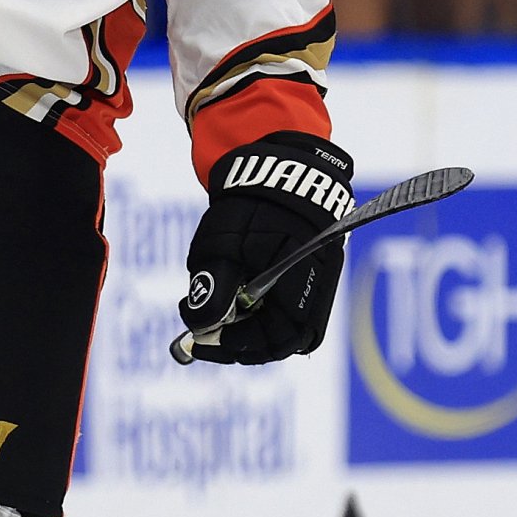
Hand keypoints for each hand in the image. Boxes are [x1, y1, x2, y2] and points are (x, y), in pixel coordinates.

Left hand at [181, 131, 354, 364]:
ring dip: (244, 325)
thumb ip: (214, 287)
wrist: (279, 168)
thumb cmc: (251, 205)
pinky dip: (254, 308)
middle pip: (279, 340)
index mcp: (300, 286)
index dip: (234, 347)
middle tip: (201, 331)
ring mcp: (314, 284)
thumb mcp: (222, 245)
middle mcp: (316, 291)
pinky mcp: (306, 275)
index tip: (200, 341)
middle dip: (238, 340)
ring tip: (211, 308)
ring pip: (279, 324)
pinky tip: (229, 294)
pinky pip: (282, 305)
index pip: (274, 341)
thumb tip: (201, 326)